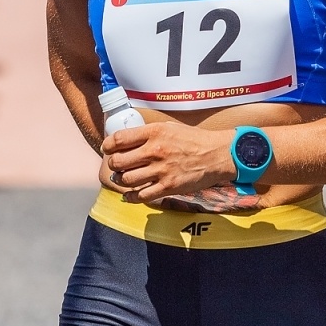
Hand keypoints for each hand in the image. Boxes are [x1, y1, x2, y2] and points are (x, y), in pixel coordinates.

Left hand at [102, 122, 233, 203]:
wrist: (218, 154)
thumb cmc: (194, 140)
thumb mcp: (169, 128)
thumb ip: (148, 133)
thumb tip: (127, 140)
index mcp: (154, 132)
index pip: (119, 139)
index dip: (108, 145)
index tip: (107, 148)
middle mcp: (155, 151)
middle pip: (119, 161)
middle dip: (113, 164)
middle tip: (116, 165)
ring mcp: (161, 171)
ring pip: (126, 180)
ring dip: (120, 180)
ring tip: (122, 178)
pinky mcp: (168, 187)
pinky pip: (141, 196)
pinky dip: (131, 197)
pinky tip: (130, 195)